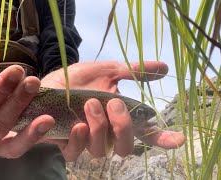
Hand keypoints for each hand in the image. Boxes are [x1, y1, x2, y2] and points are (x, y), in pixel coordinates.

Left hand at [39, 61, 185, 160]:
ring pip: (101, 151)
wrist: (45, 84)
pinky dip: (79, 140)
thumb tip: (164, 68)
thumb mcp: (106, 71)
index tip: (178, 139)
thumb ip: (132, 71)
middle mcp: (105, 132)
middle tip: (114, 103)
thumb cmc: (76, 79)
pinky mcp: (66, 144)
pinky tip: (77, 125)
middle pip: (125, 147)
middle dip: (123, 127)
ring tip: (89, 104)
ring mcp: (85, 140)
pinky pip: (75, 154)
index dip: (162, 139)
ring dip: (99, 127)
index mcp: (117, 117)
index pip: (144, 133)